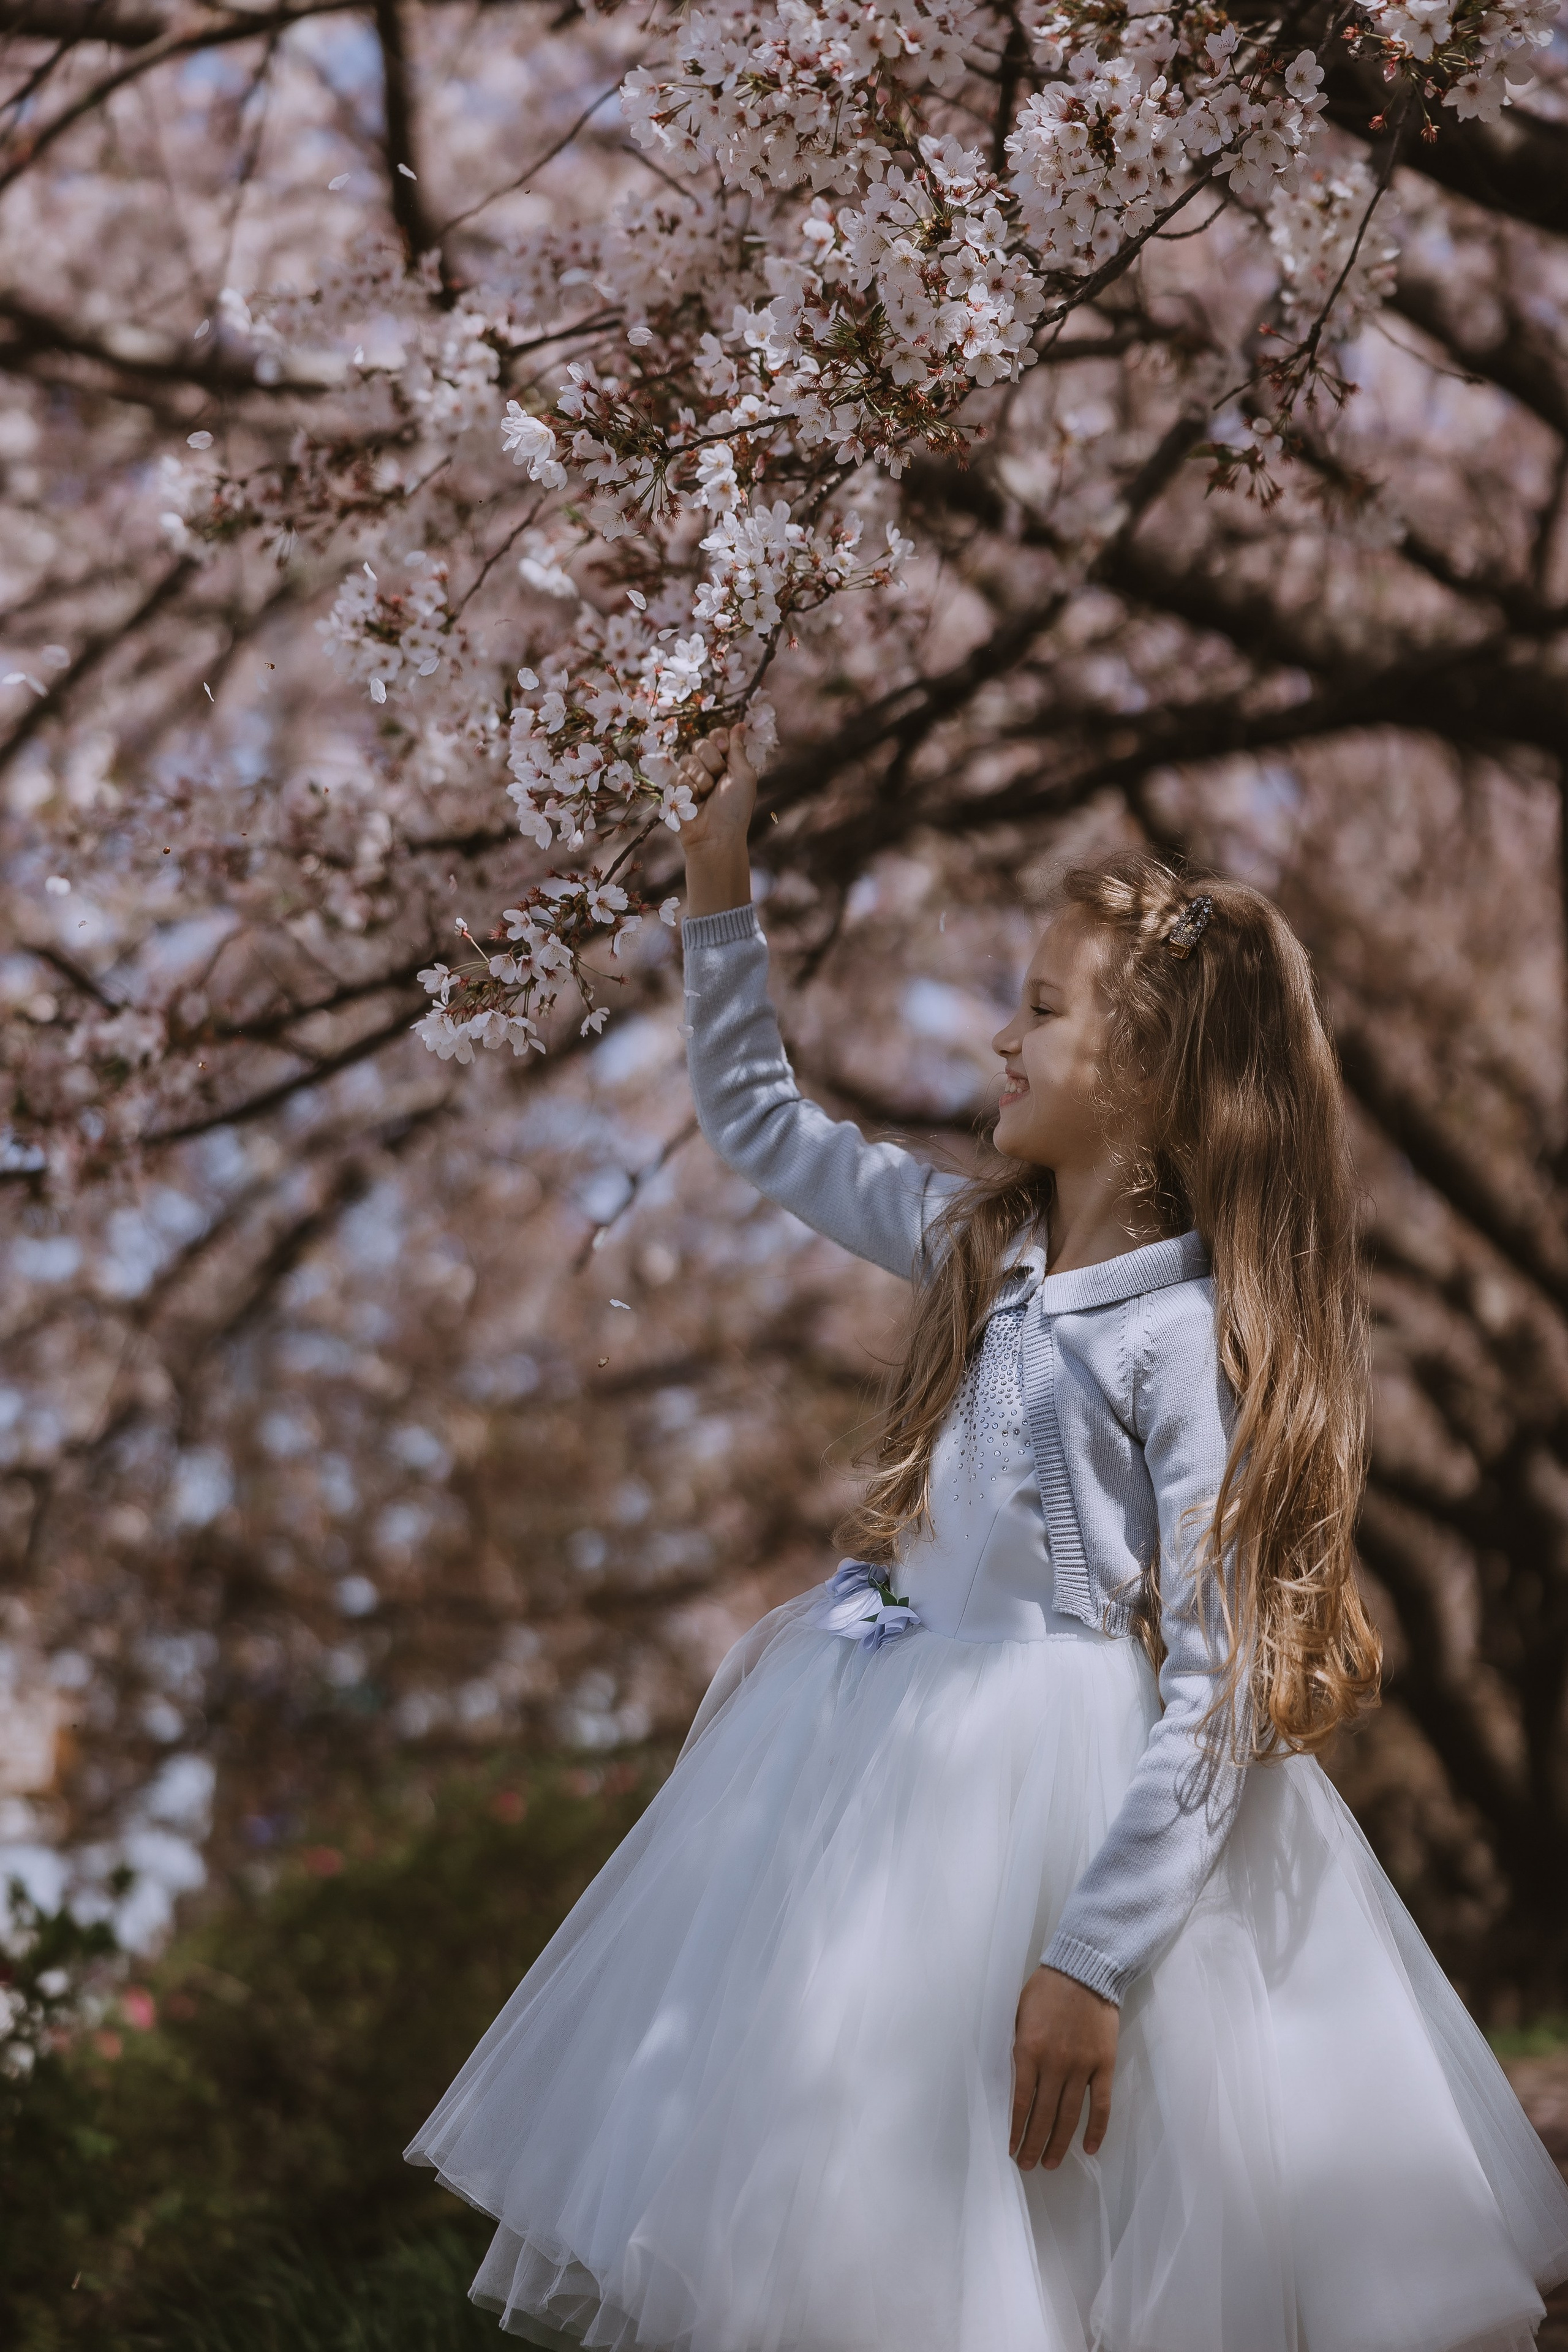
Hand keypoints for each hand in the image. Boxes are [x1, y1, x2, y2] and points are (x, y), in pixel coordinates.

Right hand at [676, 727, 756, 852]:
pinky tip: (694, 803)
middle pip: (700, 743)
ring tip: (706, 797)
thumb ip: (738, 748)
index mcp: (725, 761)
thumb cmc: (735, 808)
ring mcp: (690, 778)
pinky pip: (676, 776)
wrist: (716, 835)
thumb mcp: (744, 775)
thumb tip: (739, 724)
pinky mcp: (675, 790)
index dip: (717, 739)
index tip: (723, 750)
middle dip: (711, 762)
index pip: (716, 735)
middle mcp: (707, 767)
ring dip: (701, 779)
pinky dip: (688, 790)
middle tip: (717, 780)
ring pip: (687, 760)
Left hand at [1010, 1966, 1117, 2172]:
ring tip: (1051, 2164)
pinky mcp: (1104, 2065)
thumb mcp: (1019, 2014)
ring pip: (1070, 2115)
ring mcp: (1082, 2066)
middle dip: (1034, 2144)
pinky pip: (1101, 2105)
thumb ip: (1018, 2048)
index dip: (1016, 2129)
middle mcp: (1055, 2063)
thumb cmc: (1045, 1989)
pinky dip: (1096, 2129)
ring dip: (1060, 2143)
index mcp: (1028, 2049)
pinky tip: (1089, 2148)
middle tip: (1028, 2165)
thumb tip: (1015, 2081)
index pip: (1021, 2102)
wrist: (1084, 1969)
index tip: (1011, 2148)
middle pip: (1044, 2115)